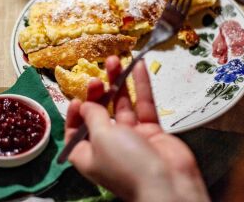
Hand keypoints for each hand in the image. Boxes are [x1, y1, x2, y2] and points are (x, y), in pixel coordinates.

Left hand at [65, 56, 208, 201]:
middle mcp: (109, 147)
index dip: (74, 114)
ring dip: (118, 83)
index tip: (78, 97)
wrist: (168, 184)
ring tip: (116, 60)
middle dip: (98, 93)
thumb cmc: (128, 165)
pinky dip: (141, 86)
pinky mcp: (152, 132)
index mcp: (88, 155)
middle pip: (99, 114)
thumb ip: (94, 116)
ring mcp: (132, 138)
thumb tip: (88, 104)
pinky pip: (144, 106)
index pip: (75, 132)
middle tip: (98, 75)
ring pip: (123, 106)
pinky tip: (138, 66)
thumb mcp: (101, 137)